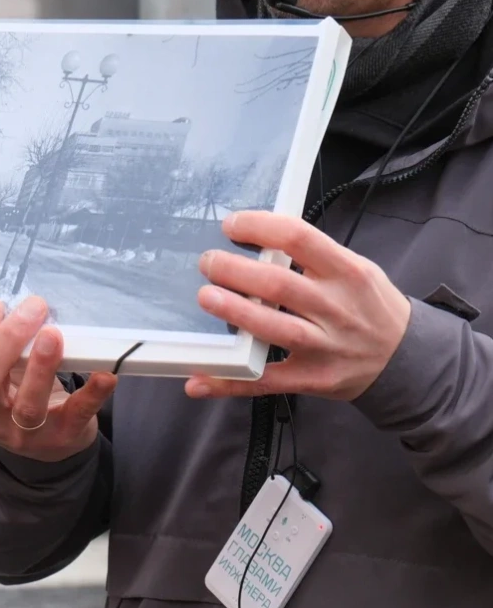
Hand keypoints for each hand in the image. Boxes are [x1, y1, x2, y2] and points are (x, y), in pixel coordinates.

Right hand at [0, 296, 116, 462]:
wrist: (52, 439)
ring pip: (26, 405)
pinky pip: (77, 415)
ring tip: (53, 334)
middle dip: (7, 339)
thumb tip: (19, 303)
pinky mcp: (63, 435)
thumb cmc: (19, 391)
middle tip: (33, 307)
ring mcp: (25, 432)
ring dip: (40, 366)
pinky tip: (105, 374)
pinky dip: (92, 394)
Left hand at [186, 211, 410, 401]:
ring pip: (275, 329)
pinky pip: (266, 381)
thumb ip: (313, 255)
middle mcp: (337, 308)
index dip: (260, 227)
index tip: (231, 225)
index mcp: (347, 272)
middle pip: (280, 284)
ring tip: (206, 297)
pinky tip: (200, 378)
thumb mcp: (356, 268)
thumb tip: (258, 235)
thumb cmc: (370, 305)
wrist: (406, 359)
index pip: (299, 238)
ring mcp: (325, 346)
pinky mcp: (313, 379)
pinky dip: (230, 382)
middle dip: (237, 271)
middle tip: (208, 262)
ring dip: (236, 313)